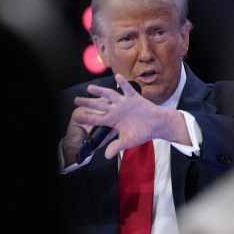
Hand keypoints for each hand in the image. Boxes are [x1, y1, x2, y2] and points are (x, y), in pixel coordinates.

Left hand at [73, 74, 190, 158]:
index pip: (97, 119)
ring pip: (110, 95)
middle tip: (76, 100)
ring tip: (90, 88)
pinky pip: (127, 89)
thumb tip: (106, 156)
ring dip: (100, 91)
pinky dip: (123, 83)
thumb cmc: (142, 132)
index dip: (87, 118)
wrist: (156, 125)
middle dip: (88, 103)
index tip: (76, 117)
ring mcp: (124, 103)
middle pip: (99, 105)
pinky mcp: (134, 98)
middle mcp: (116, 110)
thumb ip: (116, 147)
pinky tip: (117, 77)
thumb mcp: (128, 141)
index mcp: (113, 120)